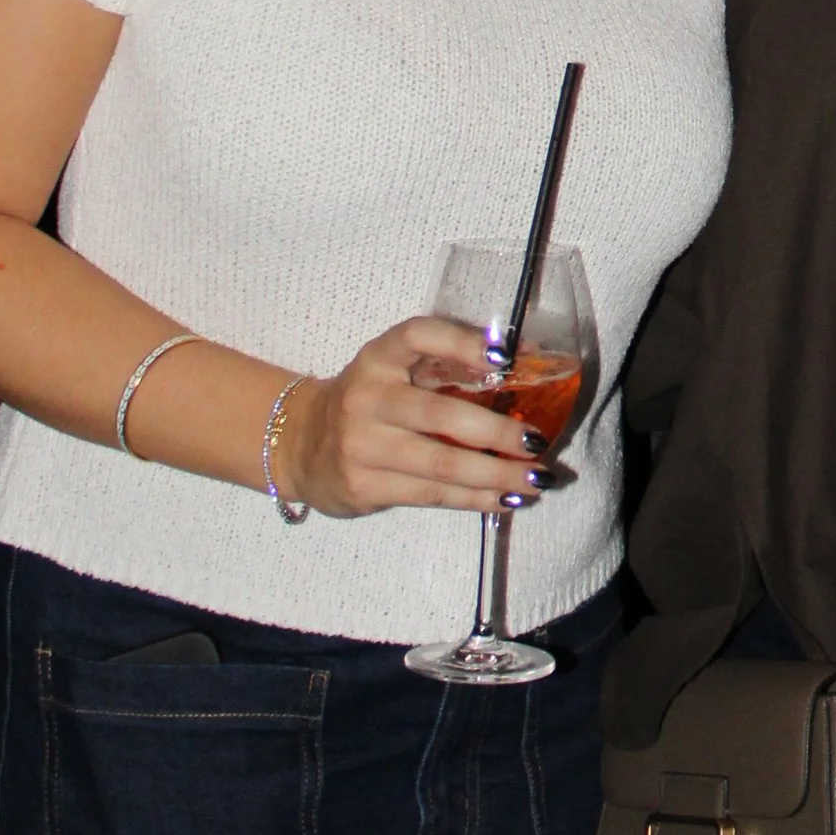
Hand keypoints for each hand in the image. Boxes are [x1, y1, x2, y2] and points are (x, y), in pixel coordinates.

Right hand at [275, 318, 543, 520]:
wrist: (297, 443)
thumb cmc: (368, 401)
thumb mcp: (391, 370)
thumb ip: (443, 367)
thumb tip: (526, 366)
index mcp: (379, 356)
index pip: (419, 336)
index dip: (461, 343)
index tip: (506, 357)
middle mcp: (367, 397)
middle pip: (441, 415)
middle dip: (497, 432)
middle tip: (538, 442)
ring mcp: (362, 445)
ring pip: (441, 465)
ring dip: (495, 475)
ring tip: (535, 480)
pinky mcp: (363, 486)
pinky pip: (430, 495)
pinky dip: (473, 498)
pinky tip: (504, 498)